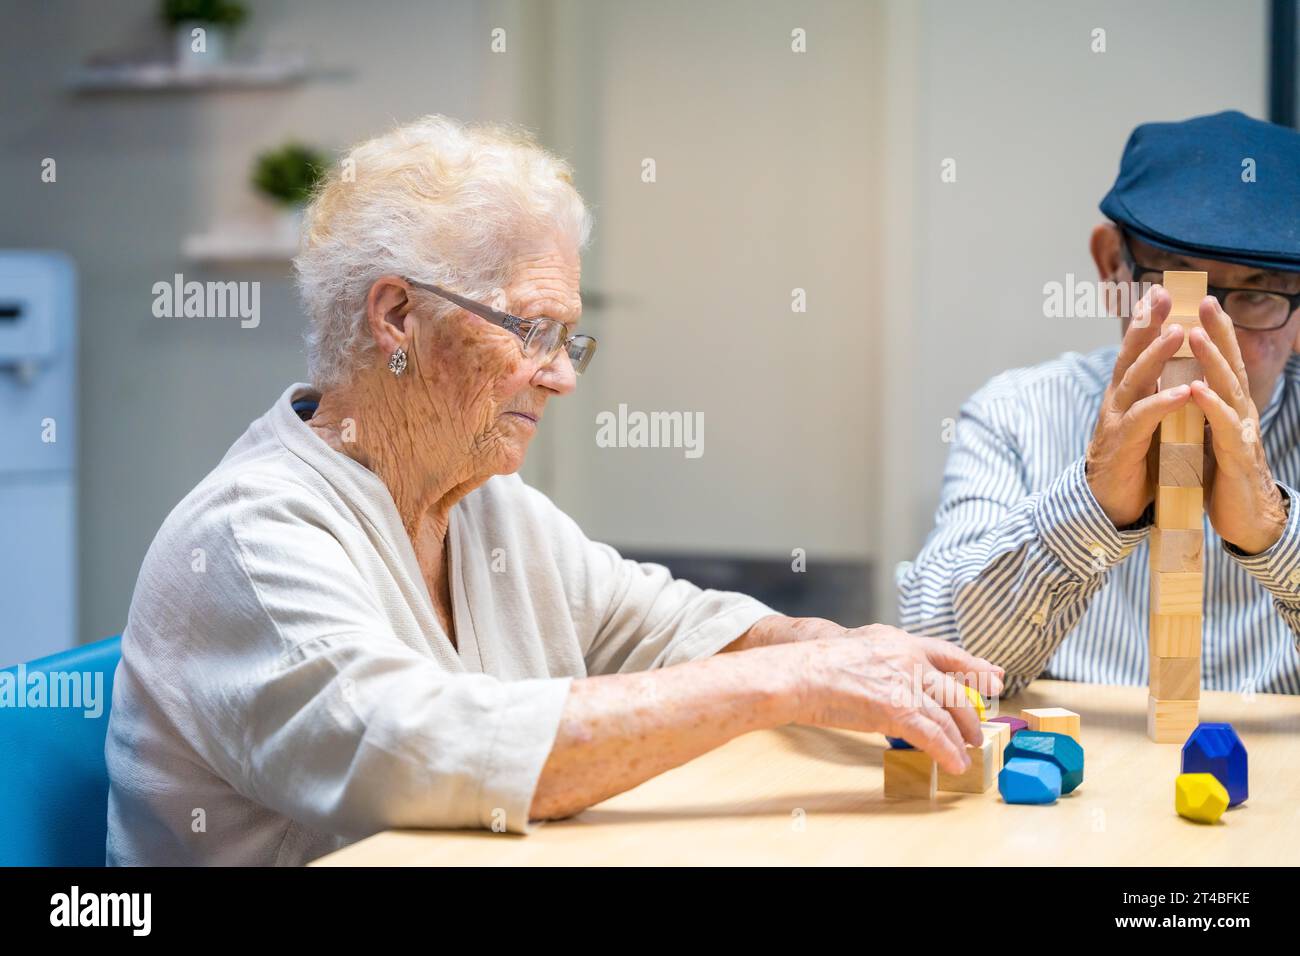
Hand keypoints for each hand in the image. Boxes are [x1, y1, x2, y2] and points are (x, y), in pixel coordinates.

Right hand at [789, 624, 1004, 774]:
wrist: (802, 673)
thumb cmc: (818, 665)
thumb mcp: (861, 647)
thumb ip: (887, 659)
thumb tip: (899, 679)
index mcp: (900, 641)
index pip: (948, 653)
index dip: (975, 666)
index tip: (995, 676)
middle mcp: (910, 659)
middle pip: (955, 689)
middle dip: (970, 715)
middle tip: (977, 730)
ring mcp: (906, 684)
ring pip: (948, 716)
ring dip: (961, 739)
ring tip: (967, 752)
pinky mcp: (899, 710)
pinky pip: (934, 736)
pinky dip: (948, 753)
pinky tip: (954, 764)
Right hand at [1087, 285, 1195, 526]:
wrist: (1106, 504)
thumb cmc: (1133, 462)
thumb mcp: (1146, 422)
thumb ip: (1154, 396)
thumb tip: (1174, 370)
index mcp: (1124, 395)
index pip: (1133, 351)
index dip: (1144, 322)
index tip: (1157, 293)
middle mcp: (1116, 402)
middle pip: (1129, 356)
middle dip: (1145, 325)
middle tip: (1162, 297)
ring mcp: (1115, 422)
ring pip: (1134, 381)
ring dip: (1156, 356)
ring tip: (1177, 333)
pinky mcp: (1122, 446)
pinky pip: (1142, 420)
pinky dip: (1162, 404)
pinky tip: (1182, 391)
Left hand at [1187, 297, 1287, 553]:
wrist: (1247, 521)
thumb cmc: (1226, 476)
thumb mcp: (1212, 436)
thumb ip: (1205, 411)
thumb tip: (1191, 384)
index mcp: (1230, 408)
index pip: (1222, 364)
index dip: (1215, 332)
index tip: (1200, 302)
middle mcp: (1240, 414)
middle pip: (1229, 366)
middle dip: (1219, 332)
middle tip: (1207, 301)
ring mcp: (1241, 434)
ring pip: (1227, 389)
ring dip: (1211, 361)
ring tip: (1195, 334)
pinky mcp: (1235, 458)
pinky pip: (1222, 428)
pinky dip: (1211, 406)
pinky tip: (1197, 389)